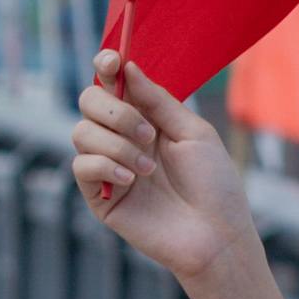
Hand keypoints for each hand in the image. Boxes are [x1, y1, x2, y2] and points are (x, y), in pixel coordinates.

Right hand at [73, 54, 255, 288]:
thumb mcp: (193, 132)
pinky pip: (82, 166)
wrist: (217, 236)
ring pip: (81, 132)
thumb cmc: (214, 185)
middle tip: (147, 132)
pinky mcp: (99, 197)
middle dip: (114, 110)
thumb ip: (157, 100)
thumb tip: (126, 67)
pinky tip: (133, 181)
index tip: (111, 62)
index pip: (112, 85)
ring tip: (149, 168)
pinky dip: (106, 166)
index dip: (105, 67)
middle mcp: (121, 139)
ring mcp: (108, 168)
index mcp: (145, 119)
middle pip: (88, 102)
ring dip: (117, 143)